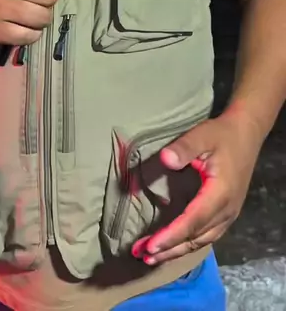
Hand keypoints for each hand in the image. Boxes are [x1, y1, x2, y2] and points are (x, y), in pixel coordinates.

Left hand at [132, 109, 262, 265]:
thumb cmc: (221, 134)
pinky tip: (175, 247)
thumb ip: (184, 148)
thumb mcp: (202, 135)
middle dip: (169, 249)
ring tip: (153, 257)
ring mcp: (229, 214)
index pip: (192, 221)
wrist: (245, 134)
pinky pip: (207, 235)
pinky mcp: (227, 213)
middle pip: (195, 237)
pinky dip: (189, 244)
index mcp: (220, 194)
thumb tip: (165, 159)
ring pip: (202, 240)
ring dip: (177, 250)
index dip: (171, 236)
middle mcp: (226, 210)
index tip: (151, 246)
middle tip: (143, 256)